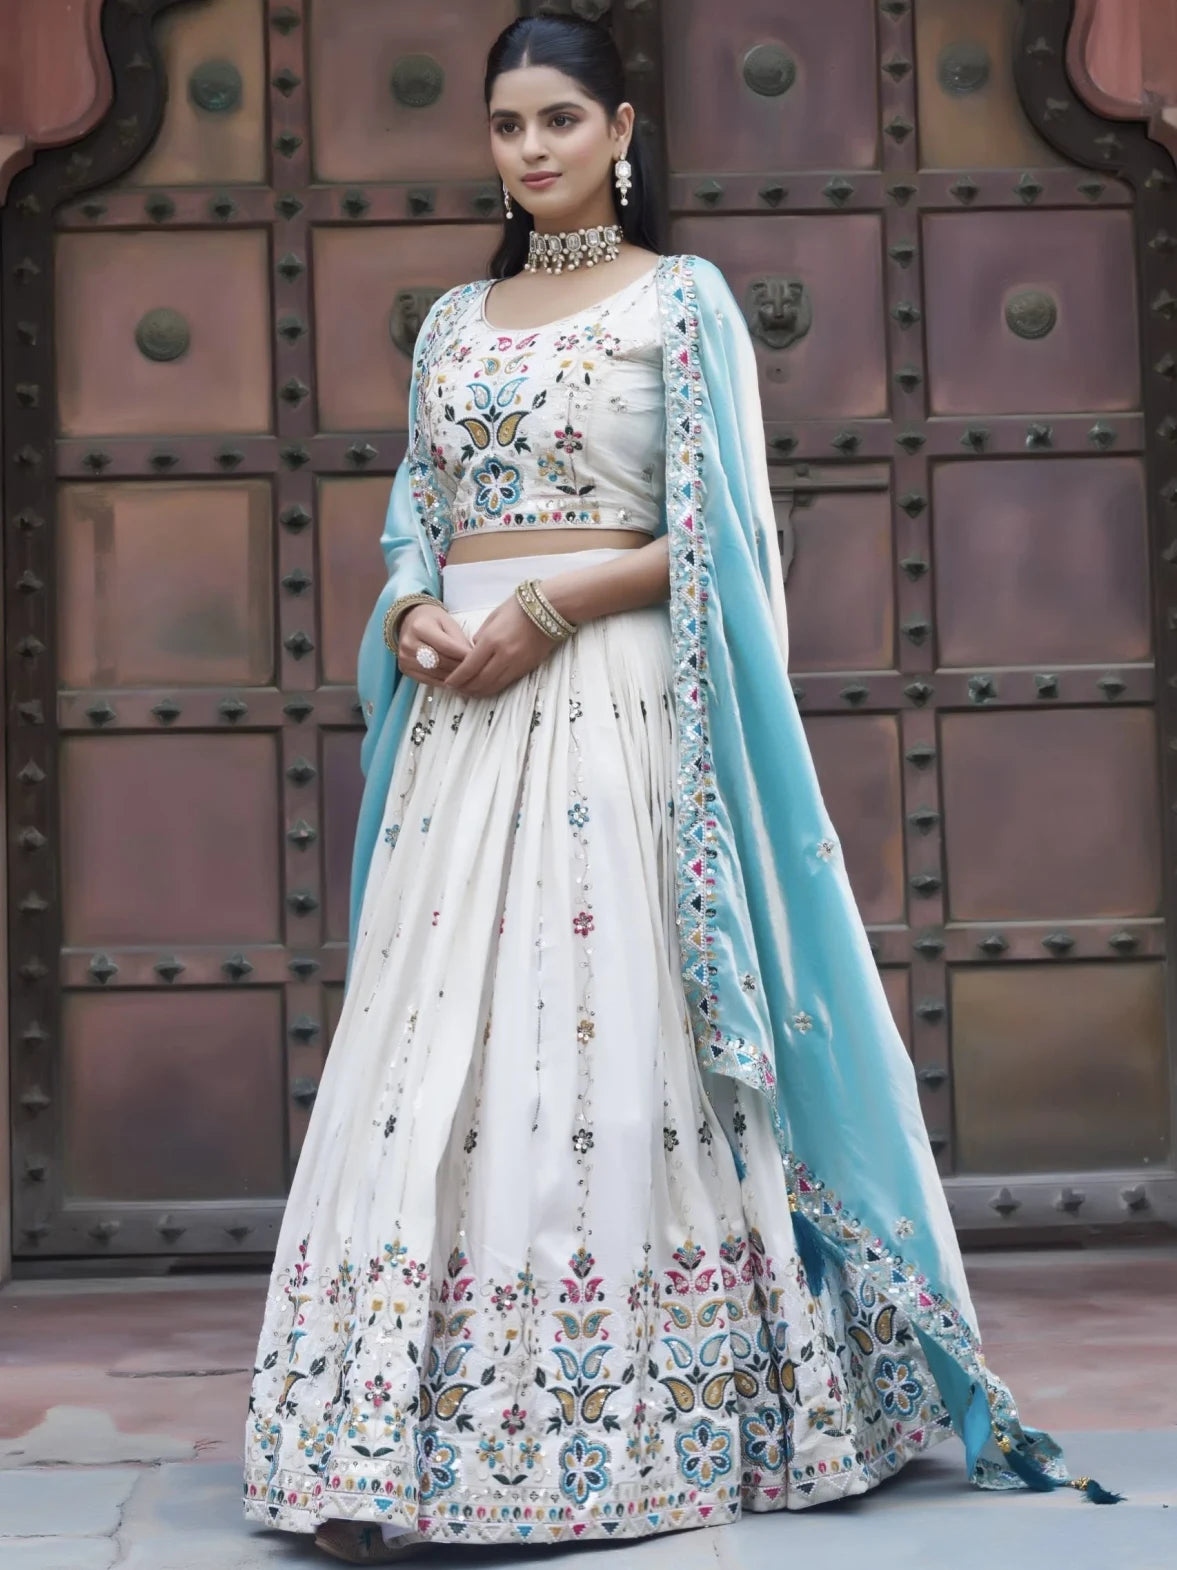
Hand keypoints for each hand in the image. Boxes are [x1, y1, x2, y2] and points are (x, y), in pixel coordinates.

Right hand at [395, 602, 474, 687]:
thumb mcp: (448, 623)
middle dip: (459, 667)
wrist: (411, 622)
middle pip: (440, 662)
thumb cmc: (432, 621)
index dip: (463, 655)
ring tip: (467, 676)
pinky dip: (443, 681)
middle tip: (475, 670)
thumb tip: (471, 659)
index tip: (478, 659)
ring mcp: (405, 658)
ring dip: (453, 677)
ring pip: (435, 673)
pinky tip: (454, 680)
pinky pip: (428, 680)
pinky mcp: (405, 669)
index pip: (446, 646)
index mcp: (420, 627)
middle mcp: (409, 643)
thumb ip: (459, 640)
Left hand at [443, 591, 564, 696]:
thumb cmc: (520, 607)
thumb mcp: (494, 616)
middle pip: (479, 681)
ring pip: (493, 686)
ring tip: (468, 692)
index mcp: (491, 641)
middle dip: (465, 688)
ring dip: (478, 692)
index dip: (456, 679)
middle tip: (455, 690)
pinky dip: (492, 688)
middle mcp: (503, 656)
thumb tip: (473, 650)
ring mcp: (516, 664)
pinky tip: (485, 688)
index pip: (469, 667)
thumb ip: (481, 635)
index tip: (448, 683)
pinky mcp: (526, 668)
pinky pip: (505, 683)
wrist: (551, 609)